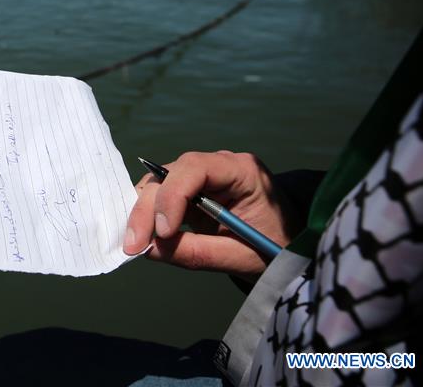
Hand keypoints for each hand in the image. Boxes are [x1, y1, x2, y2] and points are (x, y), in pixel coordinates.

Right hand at [122, 151, 296, 280]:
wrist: (288, 246)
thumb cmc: (276, 247)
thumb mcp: (242, 256)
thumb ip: (199, 253)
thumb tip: (150, 250)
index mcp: (242, 171)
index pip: (196, 168)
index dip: (173, 196)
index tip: (163, 231)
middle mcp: (218, 165)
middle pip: (171, 175)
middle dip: (148, 209)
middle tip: (133, 245)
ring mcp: (202, 177)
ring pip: (160, 184)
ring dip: (142, 213)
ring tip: (133, 245)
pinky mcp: (191, 192)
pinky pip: (162, 196)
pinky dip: (148, 216)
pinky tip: (140, 237)